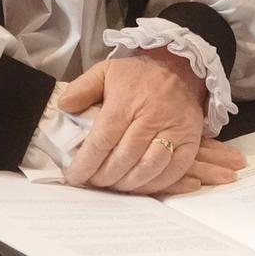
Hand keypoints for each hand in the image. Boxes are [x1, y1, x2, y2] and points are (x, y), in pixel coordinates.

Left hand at [59, 51, 208, 195]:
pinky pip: (172, 172)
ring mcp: (174, 131)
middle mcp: (152, 117)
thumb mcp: (106, 71)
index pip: (103, 139)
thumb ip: (82, 88)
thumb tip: (64, 106)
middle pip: (124, 157)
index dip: (87, 162)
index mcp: (127, 101)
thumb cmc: (138, 76)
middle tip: (93, 182)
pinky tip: (139, 186)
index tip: (75, 176)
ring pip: (148, 167)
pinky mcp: (190, 143)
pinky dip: (154, 185)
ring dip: (128, 184)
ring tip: (113, 186)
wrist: (180, 69)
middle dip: (105, 176)